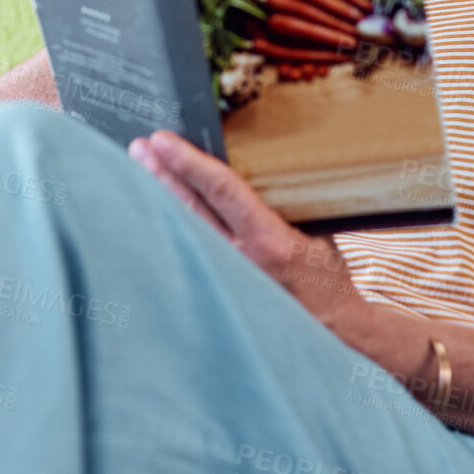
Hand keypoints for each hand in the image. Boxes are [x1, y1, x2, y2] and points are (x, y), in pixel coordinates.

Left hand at [128, 129, 364, 329]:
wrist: (334, 332)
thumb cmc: (327, 279)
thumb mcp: (315, 232)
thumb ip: (278, 208)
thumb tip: (240, 177)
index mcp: (271, 242)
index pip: (221, 191)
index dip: (188, 162)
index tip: (163, 141)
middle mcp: (241, 261)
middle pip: (188, 210)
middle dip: (160, 175)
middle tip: (138, 148)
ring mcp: (226, 278)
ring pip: (181, 231)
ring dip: (158, 198)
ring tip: (139, 170)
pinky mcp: (218, 290)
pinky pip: (187, 253)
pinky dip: (168, 229)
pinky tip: (151, 213)